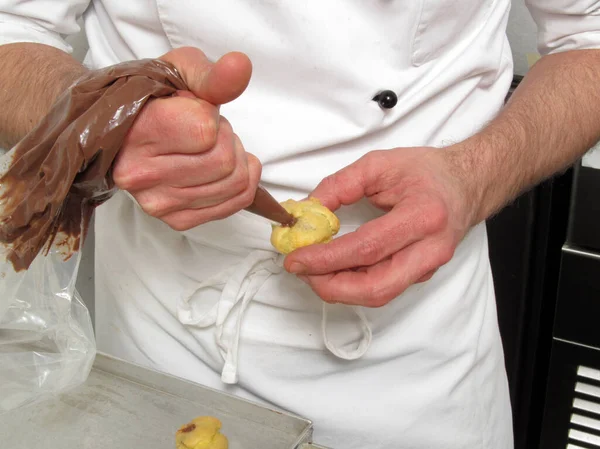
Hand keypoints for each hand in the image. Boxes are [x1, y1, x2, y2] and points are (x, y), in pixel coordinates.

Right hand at [112, 47, 260, 230]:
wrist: (119, 130)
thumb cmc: (150, 98)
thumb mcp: (178, 70)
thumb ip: (211, 73)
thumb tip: (241, 67)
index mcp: (136, 134)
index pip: (206, 130)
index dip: (210, 114)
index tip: (190, 108)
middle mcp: (141, 176)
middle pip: (225, 162)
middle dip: (226, 138)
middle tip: (203, 130)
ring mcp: (158, 203)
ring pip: (235, 183)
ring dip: (234, 159)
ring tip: (206, 148)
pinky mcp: (176, 220)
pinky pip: (236, 203)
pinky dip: (241, 182)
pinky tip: (219, 169)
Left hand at [283, 147, 475, 306]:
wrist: (466, 184)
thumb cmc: (426, 171)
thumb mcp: (379, 165)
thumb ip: (340, 185)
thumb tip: (307, 211)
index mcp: (422, 216)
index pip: (367, 248)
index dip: (326, 258)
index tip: (296, 258)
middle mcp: (430, 249)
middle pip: (375, 287)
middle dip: (330, 286)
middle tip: (300, 270)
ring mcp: (429, 267)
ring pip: (379, 295)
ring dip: (339, 289)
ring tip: (312, 270)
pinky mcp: (423, 275)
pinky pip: (384, 288)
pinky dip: (353, 284)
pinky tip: (334, 269)